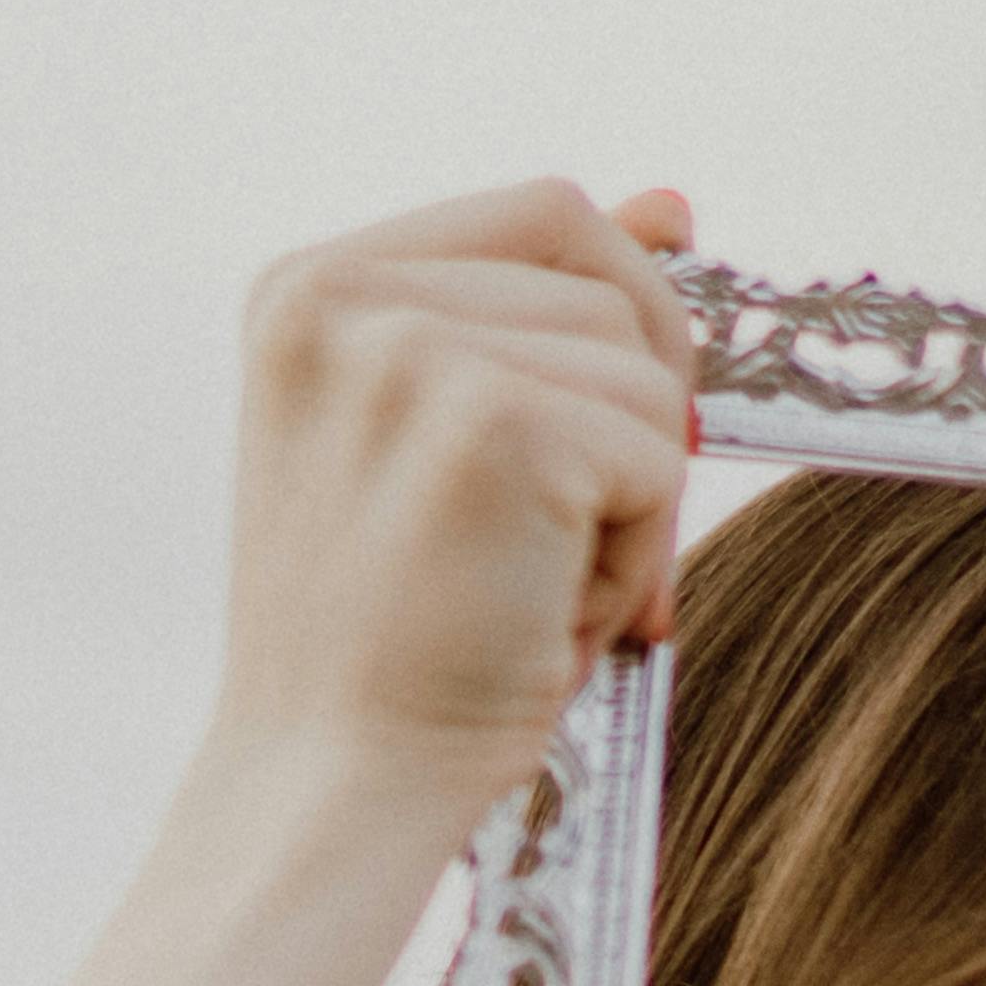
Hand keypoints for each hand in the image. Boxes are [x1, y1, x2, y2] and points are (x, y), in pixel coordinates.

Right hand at [203, 177, 702, 838]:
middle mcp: (340, 296)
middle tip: (582, 539)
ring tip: (535, 588)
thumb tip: (674, 205)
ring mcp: (409, 352)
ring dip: (634, 499)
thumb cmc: (404, 637)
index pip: (546, 211)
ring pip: (644, 374)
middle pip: (608, 281)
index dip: (633, 297)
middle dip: (639, 414)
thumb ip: (545, 314)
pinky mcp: (490, 425)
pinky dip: (638, 553)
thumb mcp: (461, 443)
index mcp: (311, 286)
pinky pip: (657, 454)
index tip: (634, 407)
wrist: (336, 781)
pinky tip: (550, 616)